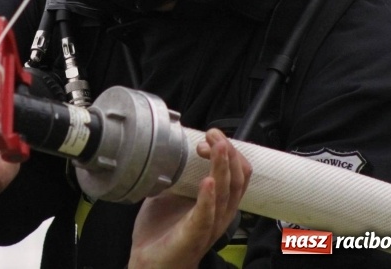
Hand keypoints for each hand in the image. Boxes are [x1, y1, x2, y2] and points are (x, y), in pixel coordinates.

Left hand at [129, 128, 251, 268]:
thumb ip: (176, 174)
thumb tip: (168, 149)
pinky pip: (206, 216)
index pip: (238, 173)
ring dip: (221, 167)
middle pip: (237, 179)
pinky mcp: (194, 235)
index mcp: (218, 203)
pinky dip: (207, 198)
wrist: (152, 264)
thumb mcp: (172, 194)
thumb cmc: (164, 234)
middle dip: (227, 152)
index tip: (209, 136)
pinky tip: (206, 182)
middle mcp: (219, 213)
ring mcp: (209, 225)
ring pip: (225, 193)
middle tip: (213, 135)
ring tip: (217, 147)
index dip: (229, 151)